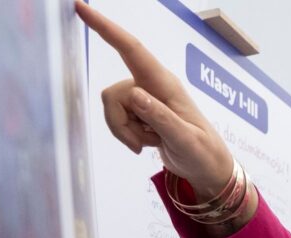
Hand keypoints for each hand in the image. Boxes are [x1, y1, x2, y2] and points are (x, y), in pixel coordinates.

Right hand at [74, 1, 233, 199]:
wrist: (208, 169)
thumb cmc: (203, 152)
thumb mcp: (185, 139)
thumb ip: (160, 117)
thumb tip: (134, 95)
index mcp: (165, 83)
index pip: (131, 50)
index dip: (106, 29)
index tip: (82, 8)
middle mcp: (152, 85)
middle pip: (112, 94)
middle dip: (118, 123)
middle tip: (142, 144)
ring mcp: (145, 99)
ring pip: (113, 108)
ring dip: (125, 132)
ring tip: (150, 142)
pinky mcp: (141, 113)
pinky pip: (118, 120)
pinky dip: (128, 136)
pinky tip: (149, 142)